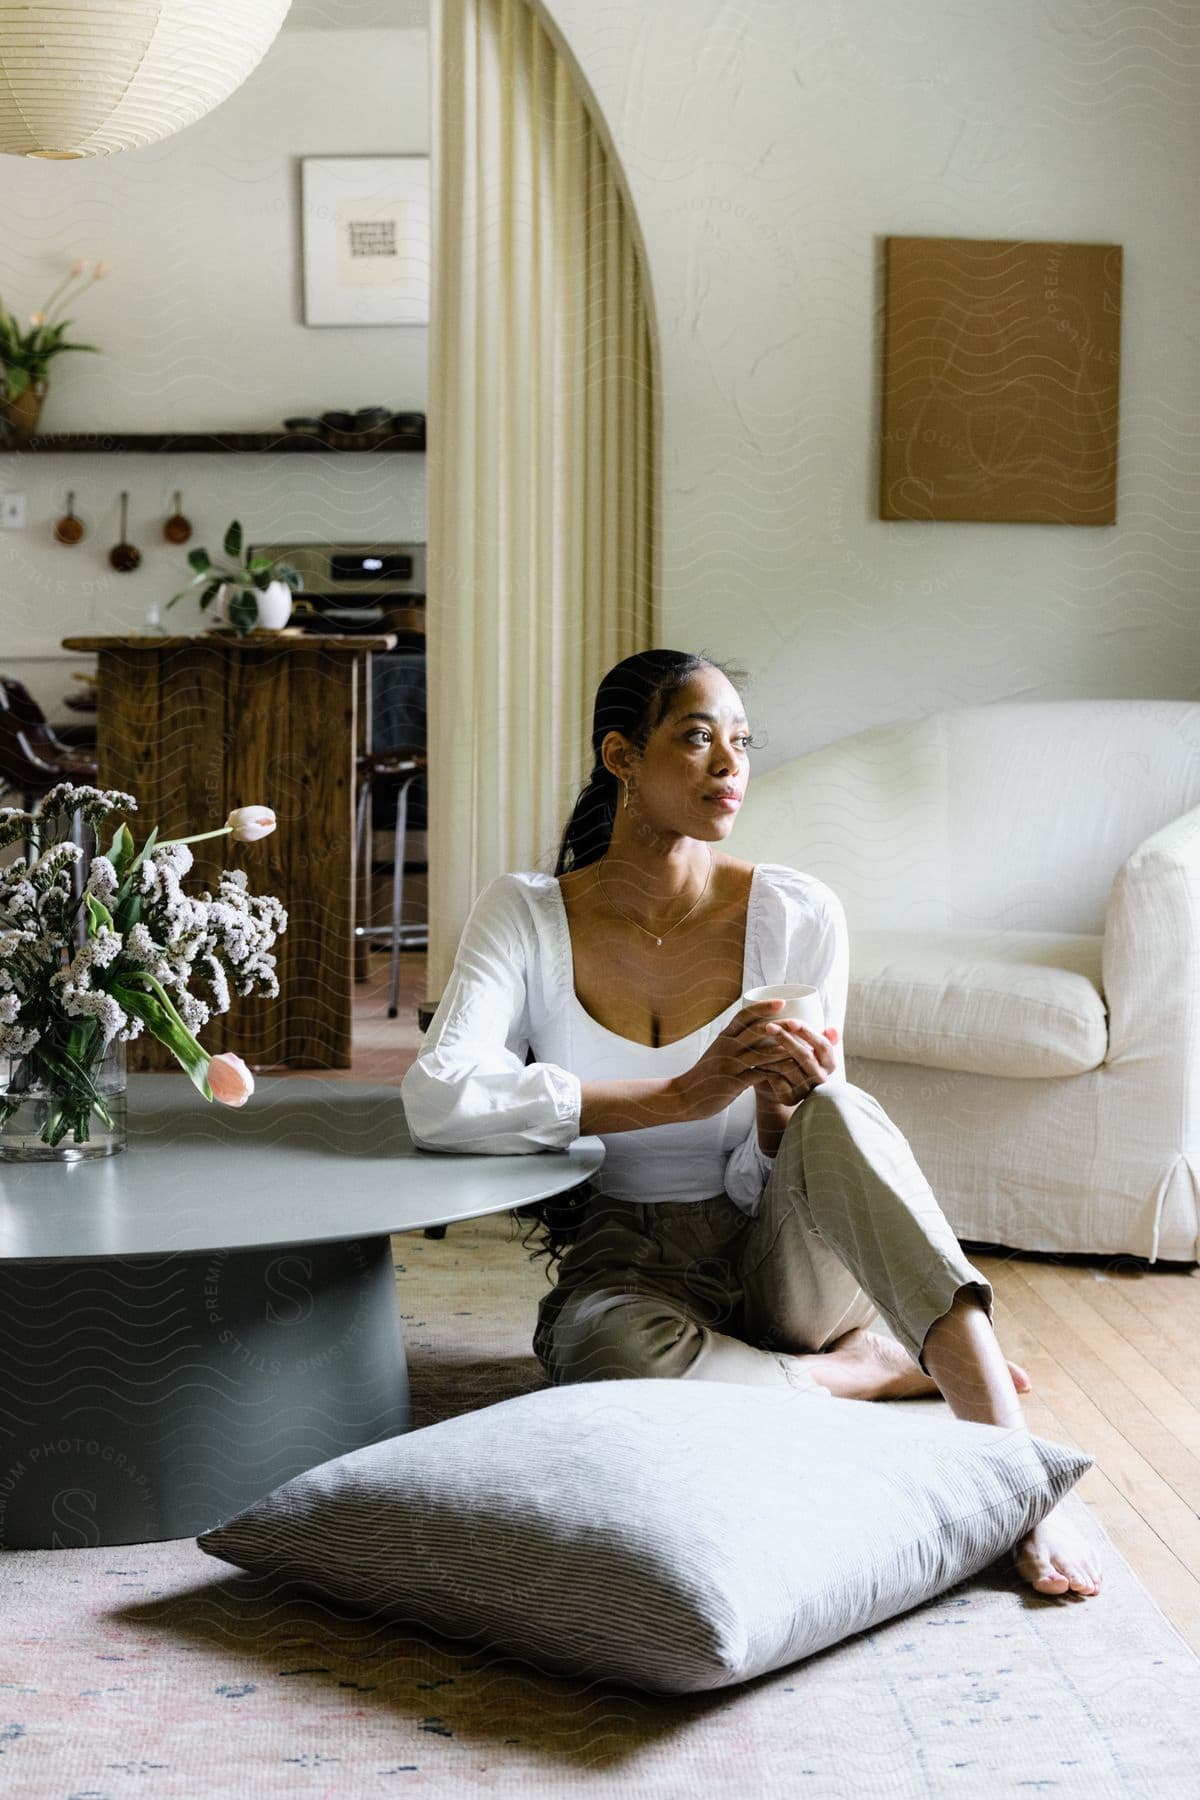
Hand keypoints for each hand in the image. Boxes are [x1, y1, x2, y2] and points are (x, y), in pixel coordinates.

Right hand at [674, 1000, 815, 1121]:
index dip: (763, 1007)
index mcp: (723, 1037)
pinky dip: (776, 1072)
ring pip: (760, 1053)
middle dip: (780, 1025)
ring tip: (803, 1047)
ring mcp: (729, 1064)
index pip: (744, 1015)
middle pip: (755, 1030)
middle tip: (799, 1022)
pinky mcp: (733, 1082)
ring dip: (783, 1049)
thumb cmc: (705, 1075)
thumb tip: (756, 1031)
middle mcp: (726, 1047)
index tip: (782, 1001)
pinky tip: (790, 1071)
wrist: (684, 1096)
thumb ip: (734, 1042)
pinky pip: (759, 1074)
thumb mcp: (717, 1052)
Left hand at [750, 1021, 838, 1106]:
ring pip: (788, 1067)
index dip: (807, 1032)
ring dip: (771, 1053)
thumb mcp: (806, 1045)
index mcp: (829, 1063)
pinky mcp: (790, 1098)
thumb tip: (832, 1030)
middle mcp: (821, 1078)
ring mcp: (806, 1090)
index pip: (823, 1046)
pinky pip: (777, 1080)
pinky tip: (758, 1061)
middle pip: (806, 1056)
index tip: (790, 1022)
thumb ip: (817, 1036)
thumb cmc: (792, 1058)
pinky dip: (766, 1069)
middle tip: (769, 1026)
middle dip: (786, 1039)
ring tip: (758, 1043)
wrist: (775, 1086)